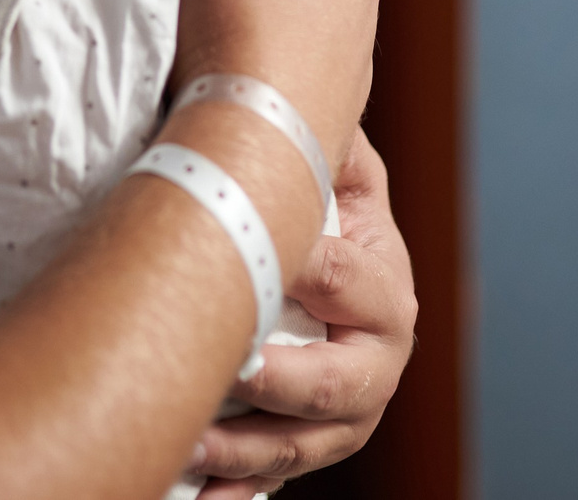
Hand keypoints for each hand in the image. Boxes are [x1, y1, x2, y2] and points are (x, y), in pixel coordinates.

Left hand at [185, 129, 418, 495]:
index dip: (305, 271)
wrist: (305, 248)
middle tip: (235, 369)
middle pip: (342, 386)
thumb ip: (320, 140)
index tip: (255, 261)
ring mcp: (344, 412)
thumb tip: (287, 116)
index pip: (348, 279)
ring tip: (192, 442)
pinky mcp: (304, 443)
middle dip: (287, 383)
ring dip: (248, 452)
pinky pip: (275, 479)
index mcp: (385, 284)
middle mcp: (378, 358)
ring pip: (303, 445)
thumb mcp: (328, 158)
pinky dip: (239, 495)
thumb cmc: (308, 195)